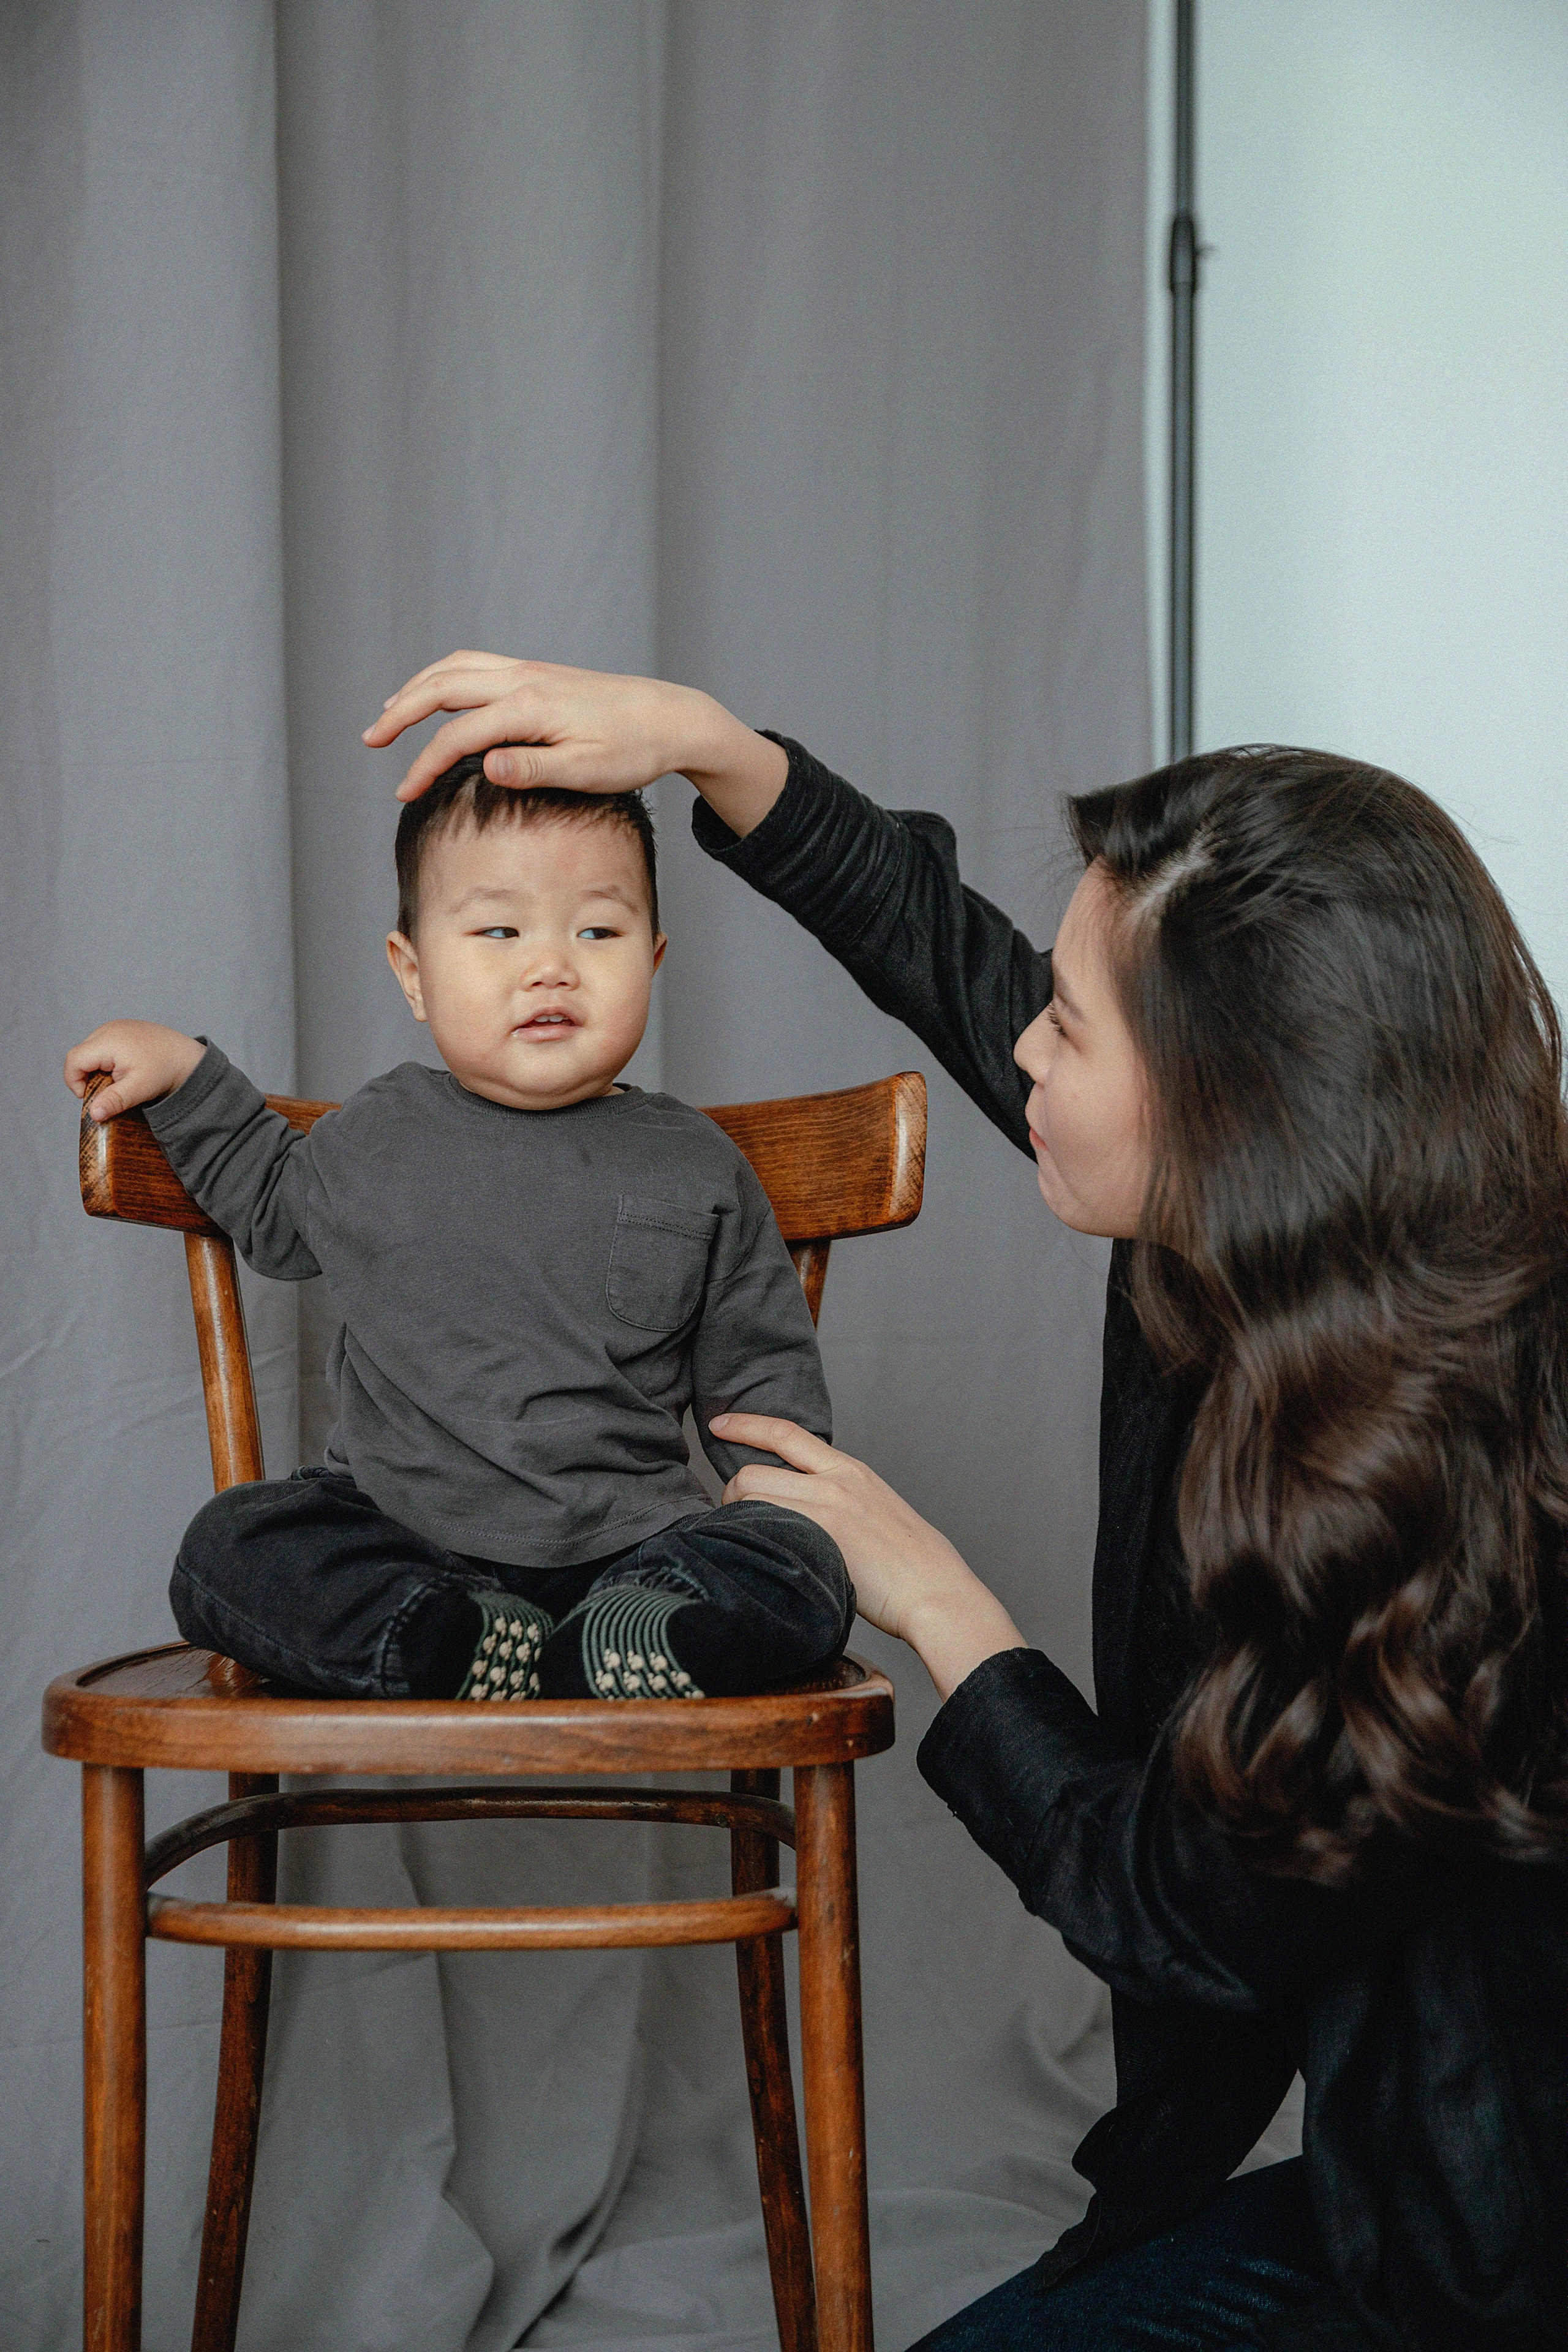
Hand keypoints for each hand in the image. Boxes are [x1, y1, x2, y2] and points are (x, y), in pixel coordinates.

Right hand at [65, 1021, 204, 1120]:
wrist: (188, 1057)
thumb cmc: (165, 1070)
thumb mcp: (138, 1089)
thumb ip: (113, 1100)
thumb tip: (93, 1114)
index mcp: (108, 1041)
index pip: (74, 1060)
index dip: (74, 1081)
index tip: (90, 1097)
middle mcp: (108, 1028)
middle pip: (80, 1054)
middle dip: (86, 1075)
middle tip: (108, 1089)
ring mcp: (115, 1026)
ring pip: (90, 1049)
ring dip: (96, 1067)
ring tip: (118, 1079)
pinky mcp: (121, 1028)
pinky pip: (102, 1044)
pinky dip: (106, 1059)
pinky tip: (124, 1069)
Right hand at [363, 650, 787, 833]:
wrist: (670, 717)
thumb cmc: (633, 751)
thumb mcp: (587, 772)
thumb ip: (532, 769)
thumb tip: (483, 767)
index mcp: (530, 709)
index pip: (459, 736)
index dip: (424, 765)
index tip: (403, 794)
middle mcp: (523, 680)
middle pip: (442, 687)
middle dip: (401, 713)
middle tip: (370, 739)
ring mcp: (529, 671)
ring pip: (455, 668)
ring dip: (417, 688)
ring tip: (389, 713)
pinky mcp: (538, 673)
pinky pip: (477, 664)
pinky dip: (445, 676)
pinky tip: (436, 694)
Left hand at [711, 1413, 1027, 1699]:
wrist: (937, 1592)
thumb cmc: (913, 1564)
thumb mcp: (878, 1510)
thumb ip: (842, 1498)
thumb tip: (809, 1508)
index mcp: (850, 1470)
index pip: (786, 1434)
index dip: (746, 1424)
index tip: (719, 1424)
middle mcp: (834, 1483)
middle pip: (753, 1472)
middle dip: (734, 1496)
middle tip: (740, 1522)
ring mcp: (824, 1511)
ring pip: (750, 1500)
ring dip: (737, 1520)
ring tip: (751, 1544)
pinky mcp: (816, 1541)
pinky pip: (760, 1531)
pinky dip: (748, 1541)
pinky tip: (757, 1560)